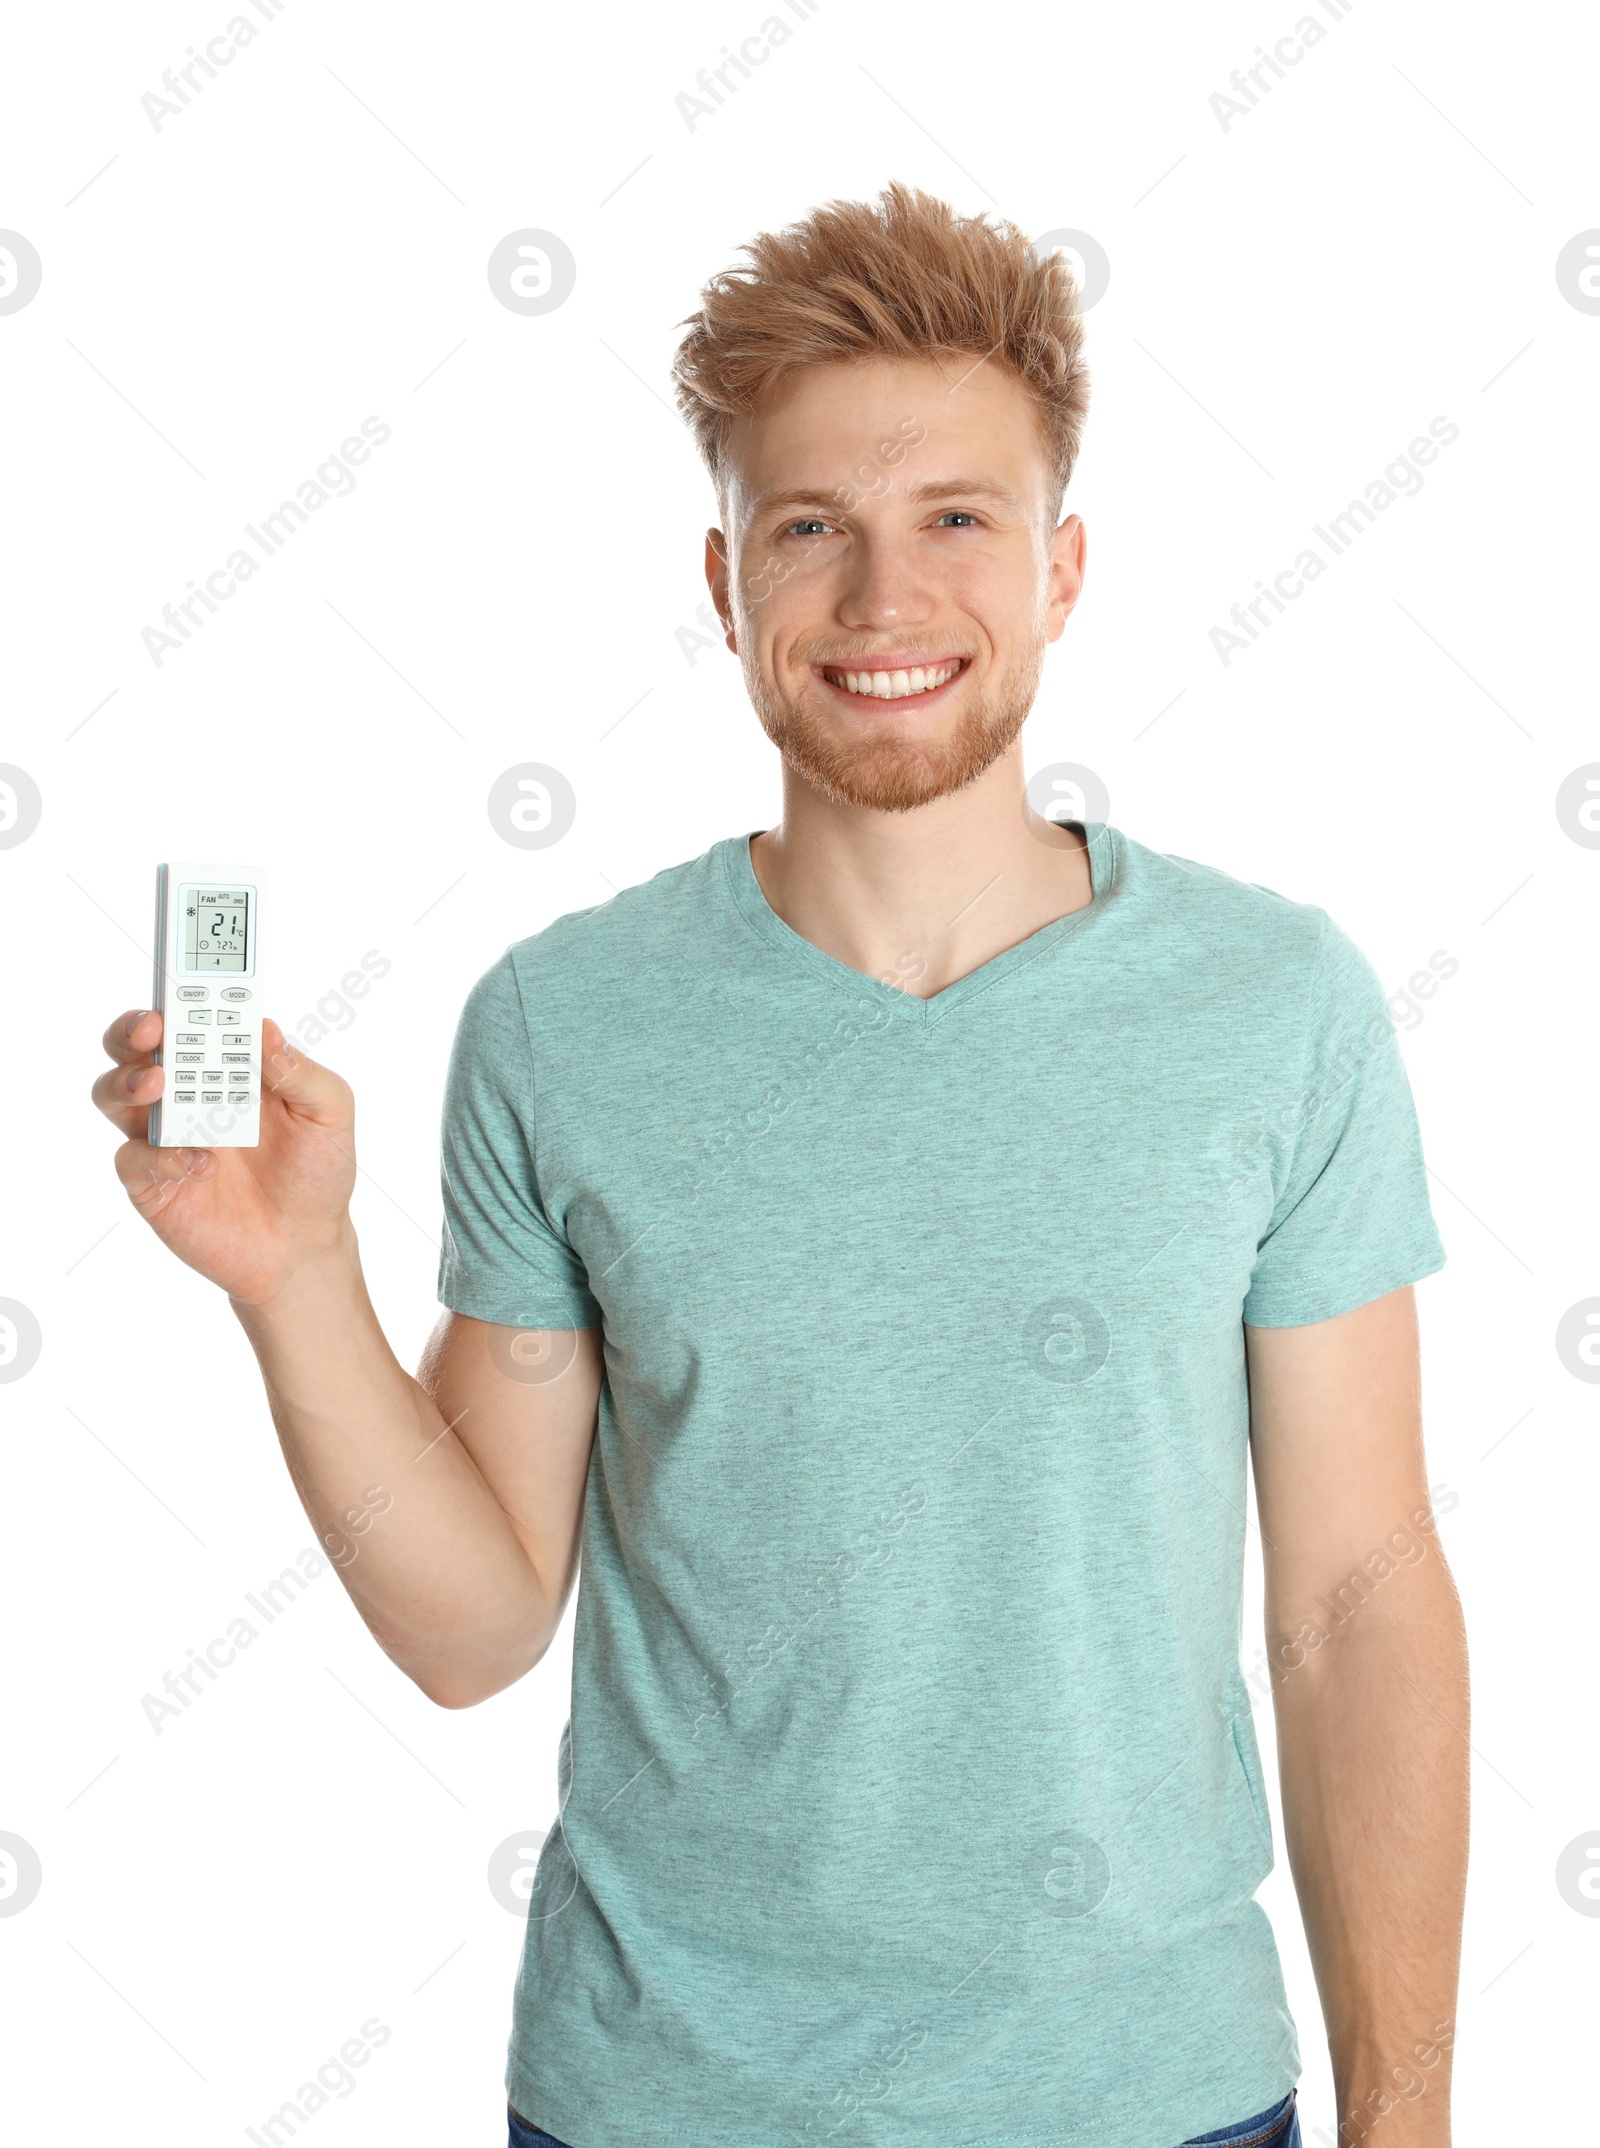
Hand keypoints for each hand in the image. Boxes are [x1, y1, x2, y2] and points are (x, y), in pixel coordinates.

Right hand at [92, 1009, 358, 1304]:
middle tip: (152, 1030)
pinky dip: (160, 1156)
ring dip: (128, 1082)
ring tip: (159, 1086)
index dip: (177, 997)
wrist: (306, 1244)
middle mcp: (186, 1092)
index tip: (179, 989)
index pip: (189, 1017)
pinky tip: (201, 1163)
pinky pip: (133, 1158)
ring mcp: (164, 1135)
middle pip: (132, 1046)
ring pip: (113, 1093)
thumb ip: (300, 1071)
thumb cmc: (317, 1170)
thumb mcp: (329, 1113)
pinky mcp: (152, 1182)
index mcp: (227, 1064)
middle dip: (131, 1029)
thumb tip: (266, 1029)